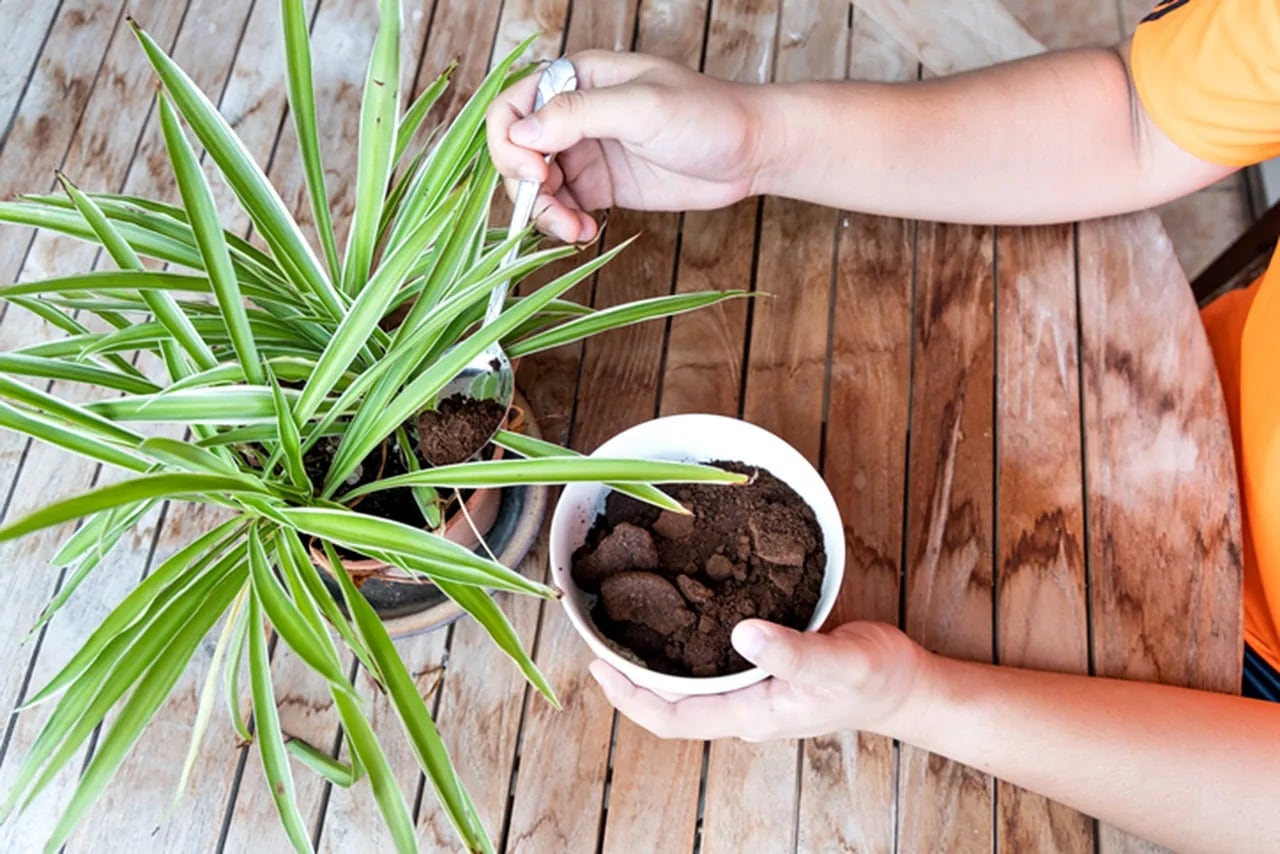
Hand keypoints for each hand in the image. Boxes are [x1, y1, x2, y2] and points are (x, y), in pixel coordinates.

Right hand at [485, 50, 766, 241]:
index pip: (513, 104)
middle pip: (517, 151)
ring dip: (545, 213)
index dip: (510, 141)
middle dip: (525, 187)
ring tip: (576, 232)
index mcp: (578, 78)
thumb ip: (579, 115)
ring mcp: (587, 152)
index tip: (535, 171)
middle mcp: (575, 115)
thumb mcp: (642, 108)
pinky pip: (563, 207)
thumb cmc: (706, 114)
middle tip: (555, 213)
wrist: (752, 151)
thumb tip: (521, 134)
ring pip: (536, 186)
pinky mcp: (602, 187)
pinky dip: (564, 225)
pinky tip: (586, 234)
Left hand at [589, 619, 932, 740]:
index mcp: (750, 713)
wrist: (906, 685)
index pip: (673, 718)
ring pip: (688, 680)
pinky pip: (712, 660)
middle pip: (671, 700)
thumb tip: (741, 634)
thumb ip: (792, 651)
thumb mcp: (838, 663)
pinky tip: (683, 607)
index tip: (597, 667)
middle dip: (631, 673)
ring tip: (627, 616)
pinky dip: (687, 639)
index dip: (630, 698)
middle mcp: (743, 705)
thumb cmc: (875, 679)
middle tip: (599, 631)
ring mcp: (753, 689)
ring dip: (655, 656)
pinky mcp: (765, 667)